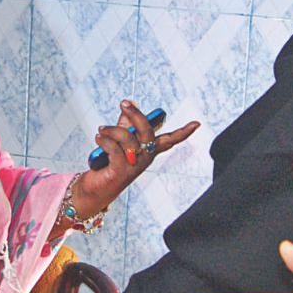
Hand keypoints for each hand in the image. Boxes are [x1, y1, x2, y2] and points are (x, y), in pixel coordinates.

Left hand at [73, 100, 198, 209]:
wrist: (95, 188)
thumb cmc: (108, 164)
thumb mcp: (118, 141)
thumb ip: (125, 124)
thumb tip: (130, 103)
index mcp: (148, 151)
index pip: (169, 140)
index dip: (183, 133)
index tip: (197, 124)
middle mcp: (145, 159)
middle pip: (148, 133)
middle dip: (137, 115)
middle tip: (123, 103)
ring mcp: (134, 166)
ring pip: (128, 139)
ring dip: (112, 130)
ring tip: (101, 130)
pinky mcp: (120, 172)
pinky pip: (114, 149)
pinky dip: (104, 140)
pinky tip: (98, 138)